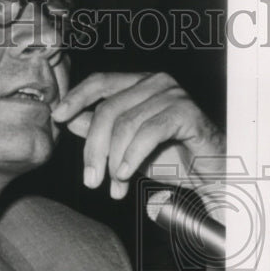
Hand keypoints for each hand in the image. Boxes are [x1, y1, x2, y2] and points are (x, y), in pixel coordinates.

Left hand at [50, 72, 225, 198]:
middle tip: (91, 180)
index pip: (101, 81)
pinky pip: (149, 132)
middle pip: (109, 109)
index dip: (77, 97)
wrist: (212, 178)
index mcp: (141, 85)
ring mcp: (174, 95)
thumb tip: (69, 119)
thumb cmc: (174, 160)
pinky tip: (125, 176)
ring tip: (113, 188)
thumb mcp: (128, 149)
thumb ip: (102, 132)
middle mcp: (157, 83)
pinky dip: (132, 157)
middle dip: (94, 149)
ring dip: (115, 161)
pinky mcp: (188, 113)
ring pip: (126, 123)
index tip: (57, 117)